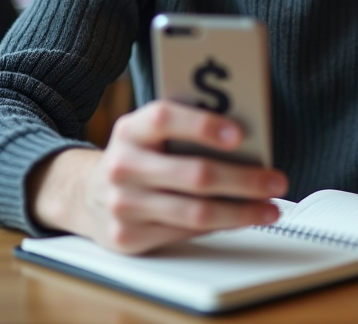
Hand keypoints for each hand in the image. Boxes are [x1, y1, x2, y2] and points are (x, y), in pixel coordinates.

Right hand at [28, 100, 287, 254]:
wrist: (82, 194)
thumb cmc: (136, 156)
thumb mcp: (148, 132)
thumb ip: (185, 128)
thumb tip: (247, 139)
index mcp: (130, 129)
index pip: (165, 119)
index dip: (204, 125)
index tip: (241, 134)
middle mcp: (123, 166)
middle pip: (194, 175)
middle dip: (244, 180)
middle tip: (276, 180)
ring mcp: (124, 206)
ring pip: (196, 214)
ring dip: (242, 211)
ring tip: (270, 207)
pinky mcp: (130, 237)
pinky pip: (186, 234)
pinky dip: (222, 226)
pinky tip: (242, 218)